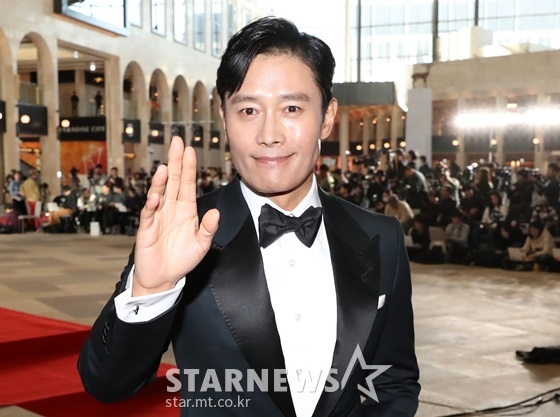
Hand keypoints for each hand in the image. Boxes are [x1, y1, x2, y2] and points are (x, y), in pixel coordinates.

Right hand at [132, 137, 219, 295]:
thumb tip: (215, 213)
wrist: (164, 277)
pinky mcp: (147, 228)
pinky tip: (156, 195)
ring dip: (162, 180)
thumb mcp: (201, 245)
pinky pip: (149, 213)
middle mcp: (171, 208)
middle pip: (173, 181)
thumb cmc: (182, 259)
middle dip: (175, 162)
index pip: (187, 183)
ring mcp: (158, 216)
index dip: (188, 167)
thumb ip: (209, 229)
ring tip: (167, 166)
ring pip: (160, 193)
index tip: (190, 150)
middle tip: (177, 143)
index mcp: (186, 209)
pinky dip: (152, 204)